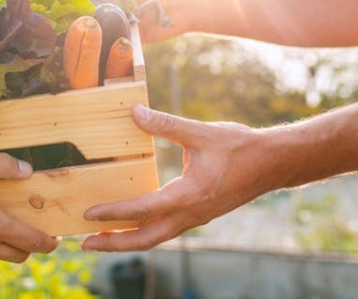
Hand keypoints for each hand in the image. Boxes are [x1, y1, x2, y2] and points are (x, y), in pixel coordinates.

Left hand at [81, 105, 268, 251]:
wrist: (273, 164)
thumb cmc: (240, 147)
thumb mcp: (201, 132)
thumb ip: (166, 124)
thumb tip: (135, 112)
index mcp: (189, 195)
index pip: (142, 209)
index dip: (113, 212)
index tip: (89, 214)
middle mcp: (190, 214)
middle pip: (145, 239)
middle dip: (113, 243)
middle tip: (84, 243)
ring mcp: (195, 218)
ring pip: (155, 238)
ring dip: (126, 241)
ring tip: (101, 239)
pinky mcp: (198, 215)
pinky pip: (165, 230)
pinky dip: (144, 232)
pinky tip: (132, 224)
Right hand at [101, 0, 192, 43]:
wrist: (187, 4)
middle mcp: (127, 9)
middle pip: (105, 13)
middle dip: (96, 14)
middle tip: (85, 15)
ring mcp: (133, 24)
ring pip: (112, 28)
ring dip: (104, 29)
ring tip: (92, 28)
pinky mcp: (140, 38)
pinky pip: (125, 41)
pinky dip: (117, 41)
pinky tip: (105, 40)